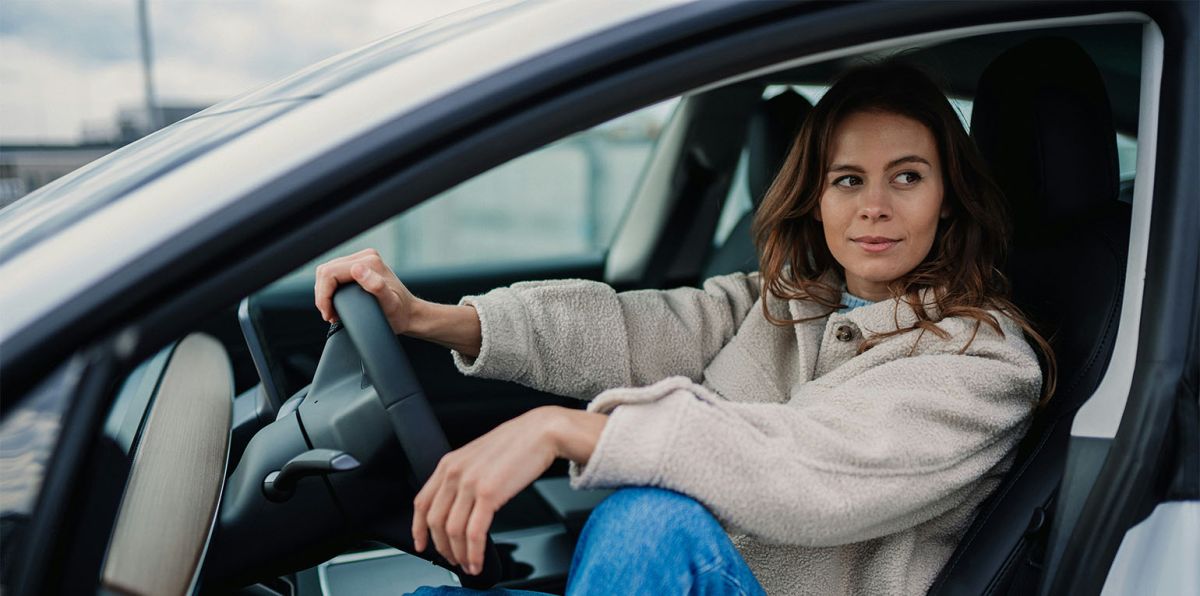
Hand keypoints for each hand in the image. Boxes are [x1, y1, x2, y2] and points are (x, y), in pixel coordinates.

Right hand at [314, 248, 420, 333]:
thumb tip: (357, 269)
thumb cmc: (400, 312)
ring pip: (328, 272)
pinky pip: (335, 274)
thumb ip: (375, 286)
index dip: (323, 295)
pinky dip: (330, 290)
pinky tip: (336, 303)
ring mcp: (362, 260)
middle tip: (329, 315)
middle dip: (322, 295)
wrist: (409, 313)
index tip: (329, 314)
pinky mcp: (360, 266)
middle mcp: (365, 256)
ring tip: (332, 311)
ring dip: (325, 293)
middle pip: (326, 271)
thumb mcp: (389, 303)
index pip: (330, 273)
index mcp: (369, 262)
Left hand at [412, 406, 606, 574]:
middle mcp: (454, 473)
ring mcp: (470, 483)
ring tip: (468, 564)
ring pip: (453, 531)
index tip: (421, 543)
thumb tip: (460, 505)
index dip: (418, 528)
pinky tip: (478, 561)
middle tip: (452, 560)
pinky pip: (474, 533)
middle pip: (435, 521)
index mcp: (449, 463)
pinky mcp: (489, 494)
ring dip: (459, 554)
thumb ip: (464, 477)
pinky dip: (474, 552)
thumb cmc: (517, 443)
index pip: (422, 502)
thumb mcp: (478, 456)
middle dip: (442, 547)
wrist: (541, 432)